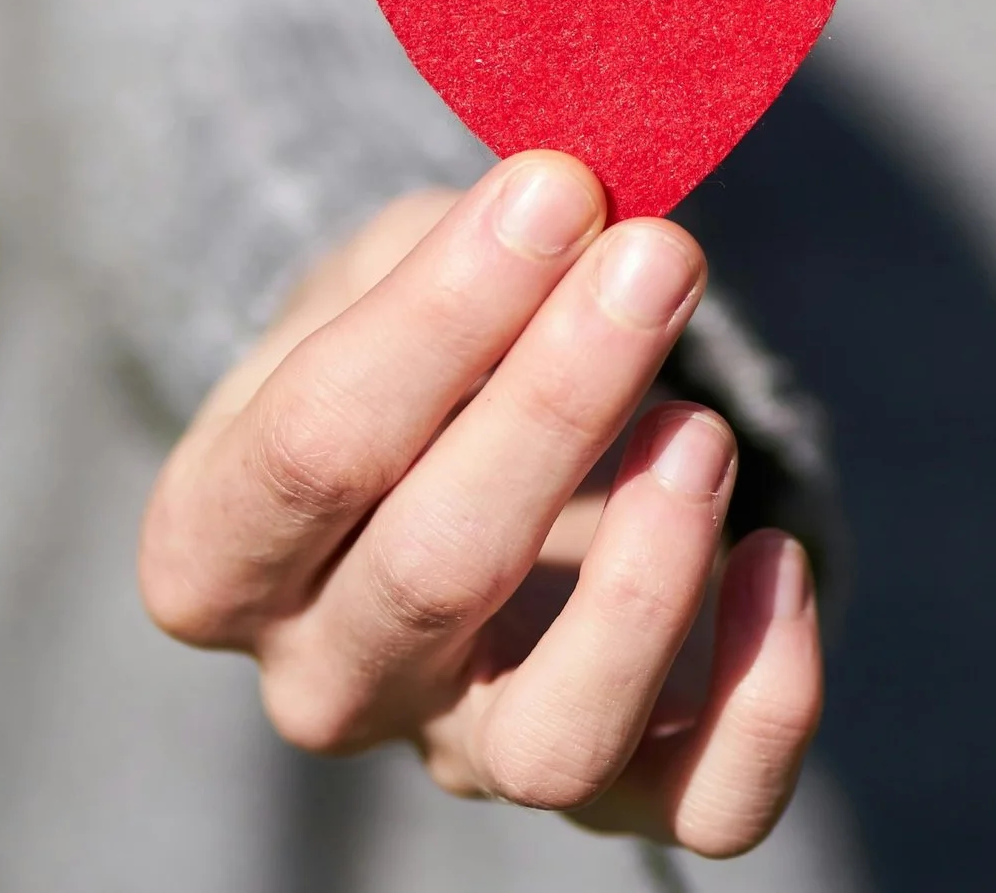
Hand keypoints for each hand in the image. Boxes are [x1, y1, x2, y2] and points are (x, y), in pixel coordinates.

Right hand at [137, 151, 822, 855]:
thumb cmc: (411, 352)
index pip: (310, 451)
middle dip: (557, 401)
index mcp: (218, 551)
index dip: (439, 318)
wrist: (461, 457)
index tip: (554, 190)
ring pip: (553, 740)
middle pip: (431, 578)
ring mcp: (465, 752)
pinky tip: (777, 558)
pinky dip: (766, 700)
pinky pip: (701, 806)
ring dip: (645, 578)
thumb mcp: (386, 271)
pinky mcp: (610, 791)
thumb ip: (454, 245)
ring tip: (702, 432)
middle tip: (655, 258)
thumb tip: (571, 200)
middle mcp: (323, 681)